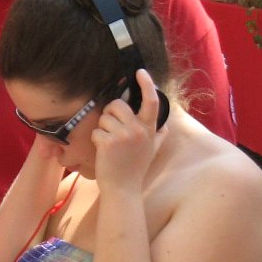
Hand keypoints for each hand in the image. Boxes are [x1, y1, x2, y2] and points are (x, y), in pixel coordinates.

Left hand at [89, 69, 160, 191]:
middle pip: (117, 105)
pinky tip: (104, 153)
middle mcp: (138, 130)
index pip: (151, 101)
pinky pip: (96, 131)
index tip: (140, 72)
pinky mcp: (108, 142)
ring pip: (104, 118)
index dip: (146, 84)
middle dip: (110, 114)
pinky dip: (96, 140)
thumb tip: (165, 123)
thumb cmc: (136, 169)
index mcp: (150, 129)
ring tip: (110, 145)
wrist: (123, 189)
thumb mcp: (153, 150)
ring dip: (102, 129)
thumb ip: (159, 134)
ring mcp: (123, 136)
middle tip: (113, 130)